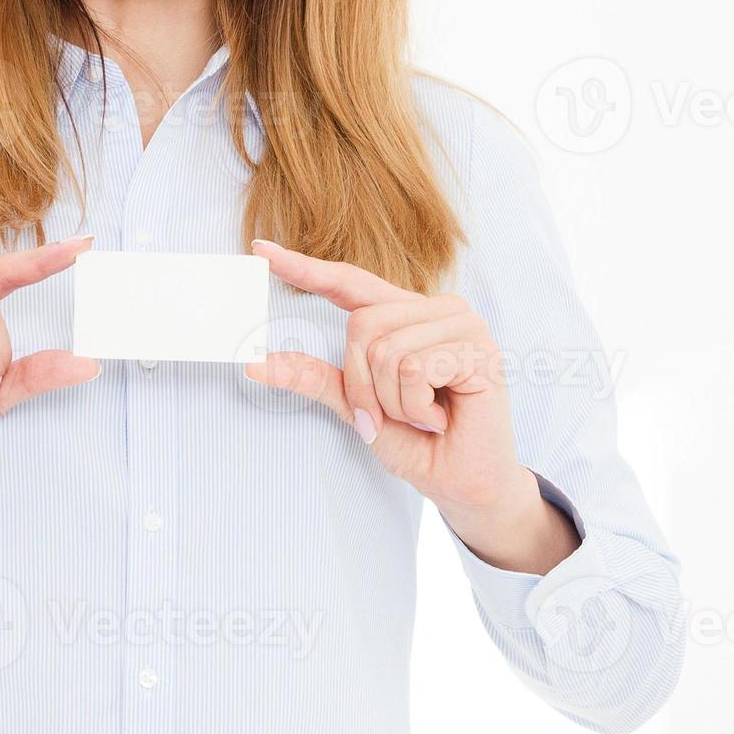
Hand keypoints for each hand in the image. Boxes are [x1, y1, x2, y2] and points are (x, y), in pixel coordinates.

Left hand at [245, 240, 578, 573]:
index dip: (306, 268)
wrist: (463, 483)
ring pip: (387, 351)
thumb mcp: (357, 408)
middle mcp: (436, 309)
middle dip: (364, 385)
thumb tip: (256, 363)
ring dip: (393, 402)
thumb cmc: (420, 443)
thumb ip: (316, 379)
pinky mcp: (478, 347)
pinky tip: (442, 418)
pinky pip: (414, 369)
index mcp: (407, 315)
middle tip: (396, 414)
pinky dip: (416, 407)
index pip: (350, 283)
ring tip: (425, 416)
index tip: (261, 250)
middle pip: (362, 326)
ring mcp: (462, 324)